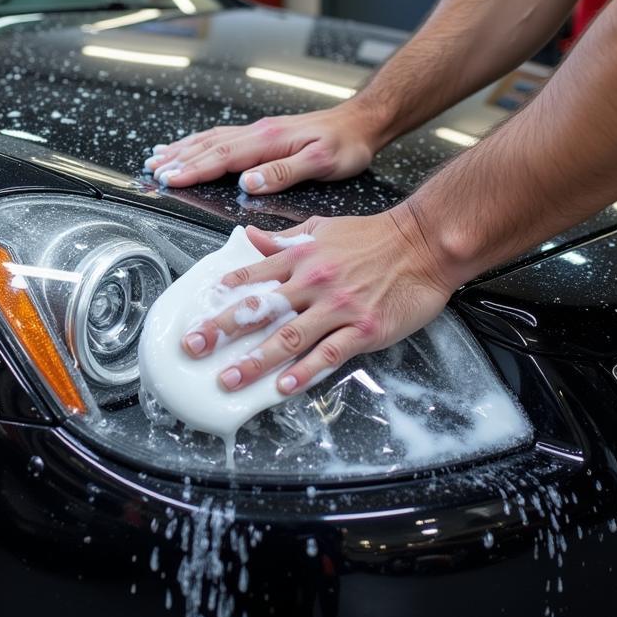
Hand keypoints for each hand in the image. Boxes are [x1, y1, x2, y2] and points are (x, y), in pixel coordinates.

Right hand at [143, 101, 382, 193]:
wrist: (362, 122)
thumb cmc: (346, 145)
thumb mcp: (321, 163)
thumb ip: (283, 172)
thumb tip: (248, 182)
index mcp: (268, 140)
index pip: (222, 156)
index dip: (193, 169)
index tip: (169, 179)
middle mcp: (258, 132)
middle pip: (208, 145)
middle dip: (178, 159)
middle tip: (152, 171)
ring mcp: (259, 131)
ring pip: (211, 138)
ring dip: (183, 149)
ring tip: (158, 157)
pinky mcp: (264, 133)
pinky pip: (222, 136)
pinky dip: (200, 142)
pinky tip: (191, 146)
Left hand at [180, 207, 456, 394]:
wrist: (423, 244)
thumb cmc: (372, 236)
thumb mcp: (321, 228)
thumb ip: (283, 239)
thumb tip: (248, 235)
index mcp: (299, 256)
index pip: (251, 276)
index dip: (220, 296)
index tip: (195, 312)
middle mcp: (312, 282)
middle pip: (260, 309)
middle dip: (222, 329)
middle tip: (193, 346)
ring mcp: (337, 307)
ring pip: (288, 337)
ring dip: (254, 361)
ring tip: (228, 379)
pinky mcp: (362, 329)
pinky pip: (328, 354)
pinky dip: (304, 372)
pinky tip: (283, 388)